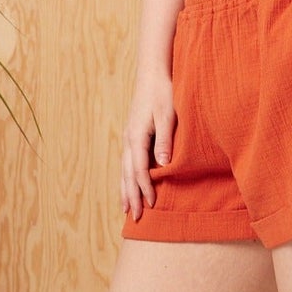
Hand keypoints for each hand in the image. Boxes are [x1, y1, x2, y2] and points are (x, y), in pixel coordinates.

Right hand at [120, 72, 175, 220]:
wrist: (153, 74)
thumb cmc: (163, 92)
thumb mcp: (167, 115)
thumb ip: (165, 140)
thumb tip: (162, 165)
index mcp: (136, 136)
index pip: (139, 170)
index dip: (145, 189)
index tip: (151, 205)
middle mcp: (128, 139)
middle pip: (127, 174)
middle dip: (131, 196)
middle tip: (134, 217)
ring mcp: (128, 137)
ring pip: (123, 170)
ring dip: (125, 190)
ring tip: (126, 208)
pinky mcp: (132, 135)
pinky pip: (126, 162)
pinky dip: (126, 177)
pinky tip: (128, 185)